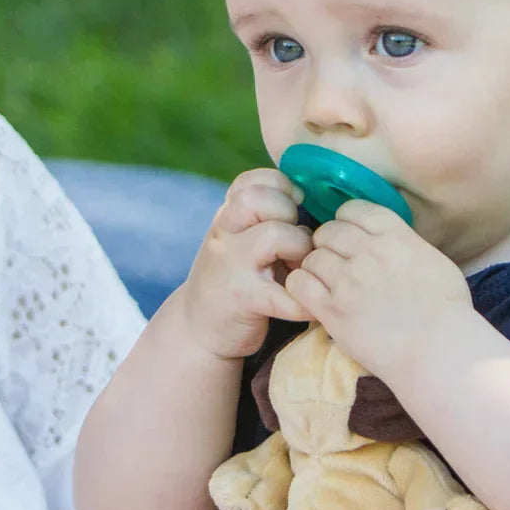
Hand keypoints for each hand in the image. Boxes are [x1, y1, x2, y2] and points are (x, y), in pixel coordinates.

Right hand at [181, 169, 312, 361]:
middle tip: (296, 239)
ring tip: (299, 268)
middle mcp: (224, 236)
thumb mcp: (237, 240)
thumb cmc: (232, 279)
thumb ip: (262, 219)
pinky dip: (304, 303)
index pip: (251, 181)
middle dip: (288, 212)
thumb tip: (312, 200)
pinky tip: (308, 306)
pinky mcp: (243, 300)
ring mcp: (230, 267)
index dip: (280, 186)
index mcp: (227, 218)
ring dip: (299, 249)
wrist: (196, 328)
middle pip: (256, 199)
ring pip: (272, 235)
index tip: (294, 205)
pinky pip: (284, 295)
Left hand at [284, 200, 468, 378]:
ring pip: (311, 257)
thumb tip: (390, 239)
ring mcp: (347, 280)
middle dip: (328, 244)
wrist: (440, 351)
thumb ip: (405, 244)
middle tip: (335, 263)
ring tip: (325, 283)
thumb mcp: (433, 260)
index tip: (348, 236)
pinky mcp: (332, 309)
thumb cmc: (448, 311)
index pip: (354, 209)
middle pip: (328, 231)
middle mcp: (368, 252)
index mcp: (395, 236)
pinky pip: (299, 283)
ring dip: (315, 267)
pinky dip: (301, 286)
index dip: (346, 221)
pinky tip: (312, 296)